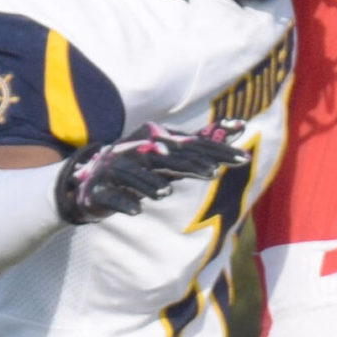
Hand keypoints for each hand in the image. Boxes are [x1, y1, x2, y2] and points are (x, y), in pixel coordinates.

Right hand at [55, 123, 247, 223]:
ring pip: (134, 177)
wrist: (93, 183)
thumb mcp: (173, 156)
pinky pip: (113, 197)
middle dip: (190, 166)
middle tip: (213, 174)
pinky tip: (136, 211)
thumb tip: (241, 125)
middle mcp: (138, 154)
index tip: (244, 159)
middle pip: (167, 159)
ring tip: (166, 193)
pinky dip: (123, 203)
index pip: (192, 146)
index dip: (217, 151)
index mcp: (156, 145)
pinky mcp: (101, 191)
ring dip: (149, 185)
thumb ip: (204, 143)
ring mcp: (117, 171)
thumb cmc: (142, 169)